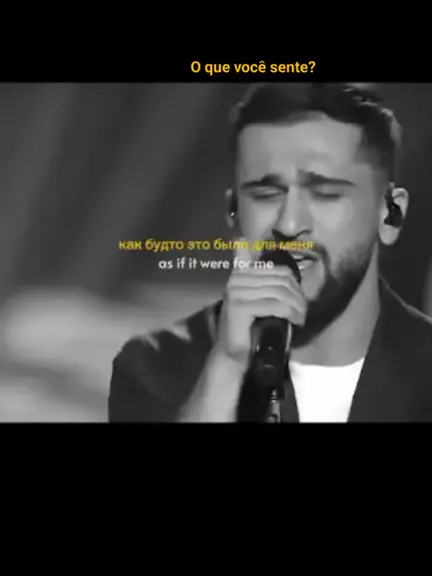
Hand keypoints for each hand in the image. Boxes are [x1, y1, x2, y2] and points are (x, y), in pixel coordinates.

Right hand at [178, 241, 306, 421]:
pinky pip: (275, 305)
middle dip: (298, 297)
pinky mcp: (239, 307)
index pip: (279, 271)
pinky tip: (295, 322)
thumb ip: (266, 282)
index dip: (296, 285)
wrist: (233, 355)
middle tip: (304, 312)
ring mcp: (236, 292)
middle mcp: (237, 278)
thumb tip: (277, 262)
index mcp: (241, 273)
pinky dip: (290, 313)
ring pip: (280, 293)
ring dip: (297, 306)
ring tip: (301, 318)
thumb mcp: (259, 300)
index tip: (301, 302)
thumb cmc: (249, 329)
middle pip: (281, 281)